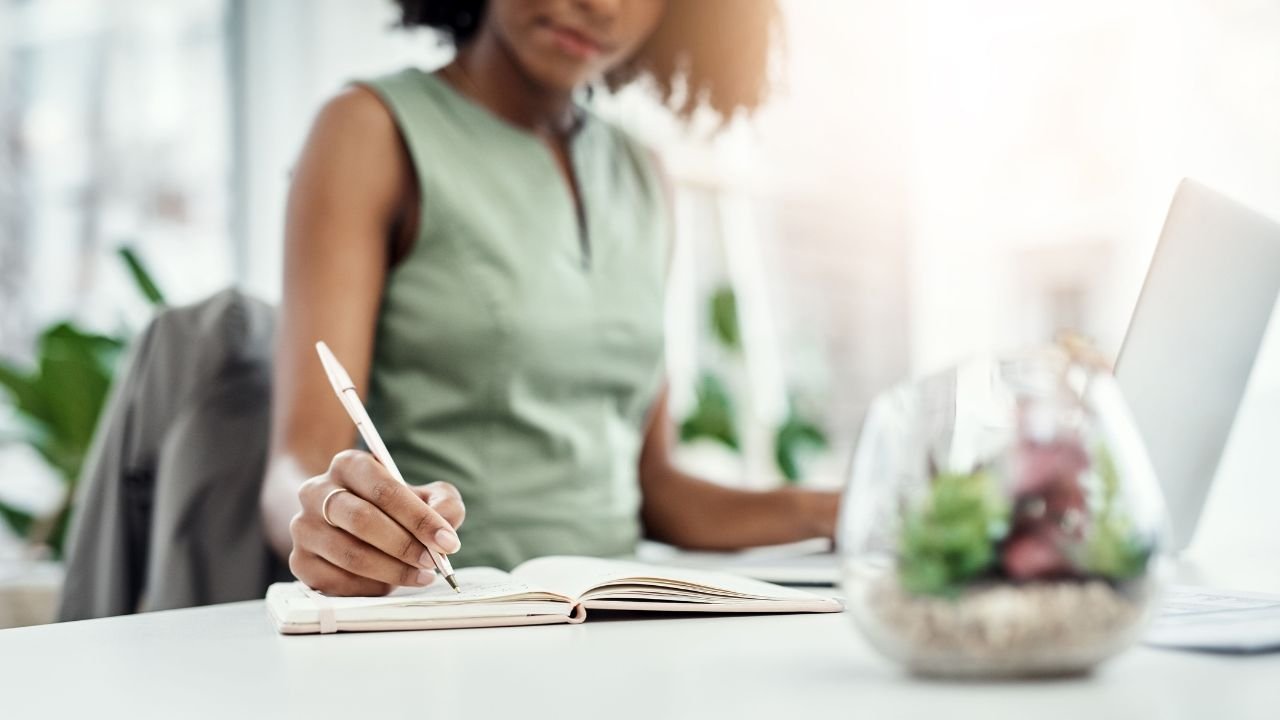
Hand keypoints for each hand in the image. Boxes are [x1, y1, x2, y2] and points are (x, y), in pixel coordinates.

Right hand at [288, 450, 464, 595]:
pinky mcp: (299, 561)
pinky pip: (337, 582)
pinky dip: (371, 588)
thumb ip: (443, 503)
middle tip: (433, 562)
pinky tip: (390, 583)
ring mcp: (303, 527)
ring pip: (350, 555)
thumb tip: (445, 529)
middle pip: (363, 521)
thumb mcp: (422, 494)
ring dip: (392, 571)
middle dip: (405, 545)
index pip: (385, 490)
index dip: (419, 518)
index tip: (447, 542)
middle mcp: (316, 491)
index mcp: (348, 464)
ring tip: (420, 575)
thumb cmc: (390, 506)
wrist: (340, 519)